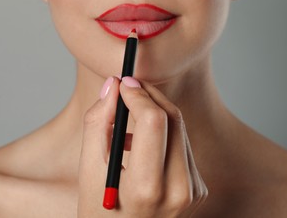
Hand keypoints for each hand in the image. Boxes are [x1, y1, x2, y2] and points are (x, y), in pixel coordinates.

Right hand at [78, 76, 206, 217]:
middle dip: (149, 96)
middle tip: (128, 88)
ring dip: (155, 113)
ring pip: (180, 129)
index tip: (123, 82)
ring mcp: (193, 191)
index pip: (154, 121)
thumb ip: (97, 125)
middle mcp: (179, 190)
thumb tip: (113, 87)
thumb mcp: (87, 174)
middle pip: (172, 119)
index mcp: (147, 189)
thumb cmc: (101, 215)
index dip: (138, 94)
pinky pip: (182, 146)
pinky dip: (163, 134)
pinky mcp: (198, 188)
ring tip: (128, 118)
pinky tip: (142, 143)